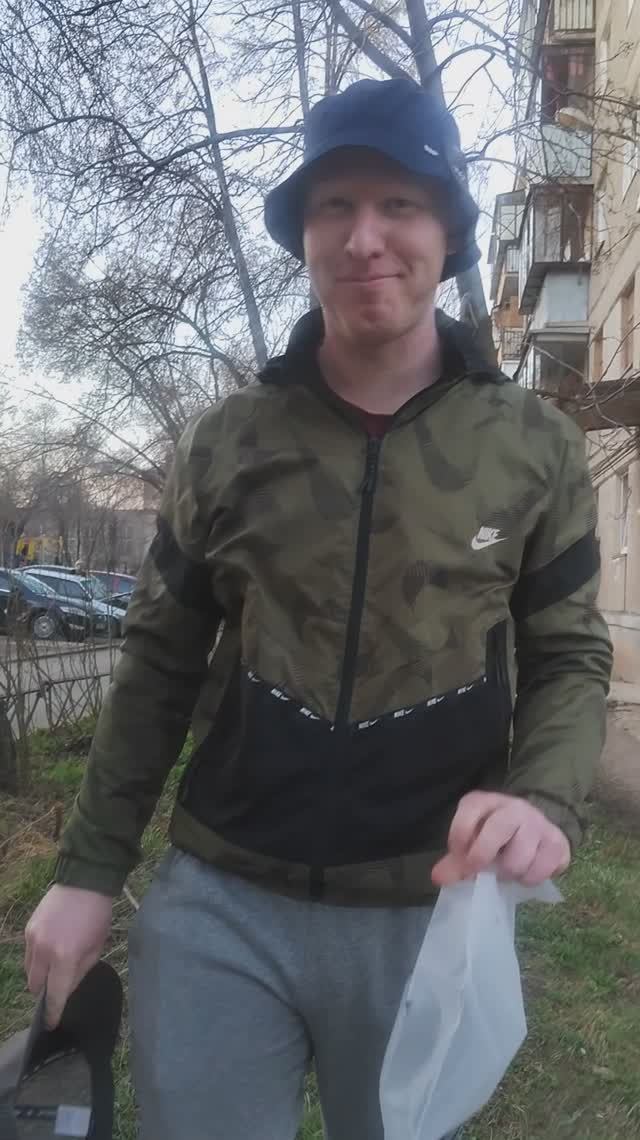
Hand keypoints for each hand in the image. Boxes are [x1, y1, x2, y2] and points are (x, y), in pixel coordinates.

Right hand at [25, 885, 112, 1027]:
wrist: (85, 882)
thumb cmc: (97, 916)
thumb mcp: (96, 948)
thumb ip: (79, 973)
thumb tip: (65, 990)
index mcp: (65, 958)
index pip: (54, 995)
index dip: (53, 1013)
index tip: (51, 1024)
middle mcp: (44, 951)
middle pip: (35, 987)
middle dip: (45, 993)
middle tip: (56, 990)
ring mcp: (33, 939)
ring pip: (28, 972)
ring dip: (39, 977)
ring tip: (54, 969)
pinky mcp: (28, 929)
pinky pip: (28, 954)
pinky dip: (36, 960)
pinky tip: (50, 952)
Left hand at [431, 791, 570, 888]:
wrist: (537, 827)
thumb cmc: (495, 836)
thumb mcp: (472, 840)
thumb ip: (455, 860)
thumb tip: (439, 878)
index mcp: (486, 802)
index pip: (468, 814)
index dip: (459, 841)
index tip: (461, 858)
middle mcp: (514, 808)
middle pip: (497, 830)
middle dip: (484, 857)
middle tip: (481, 870)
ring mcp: (539, 824)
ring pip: (520, 858)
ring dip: (510, 873)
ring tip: (507, 871)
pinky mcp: (558, 843)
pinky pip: (542, 871)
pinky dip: (530, 879)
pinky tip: (526, 872)